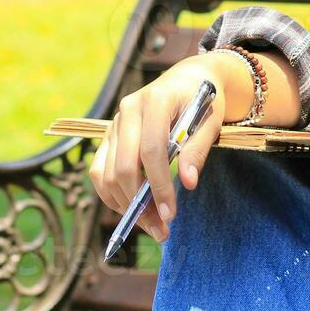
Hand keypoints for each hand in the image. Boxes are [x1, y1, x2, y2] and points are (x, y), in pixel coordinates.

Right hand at [86, 54, 244, 242]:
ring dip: (125, 205)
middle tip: (162, 230)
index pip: (151, 150)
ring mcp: (115, 122)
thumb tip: (187, 184)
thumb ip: (197, 151)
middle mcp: (128, 109)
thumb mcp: (210, 122)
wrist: (188, 80)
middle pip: (123, 166)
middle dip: (140, 203)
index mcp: (156, 100)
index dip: (159, 185)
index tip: (170, 214)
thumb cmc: (203, 101)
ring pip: (106, 173)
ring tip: (151, 225)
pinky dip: (112, 195)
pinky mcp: (109, 135)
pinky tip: (133, 209)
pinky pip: (99, 171)